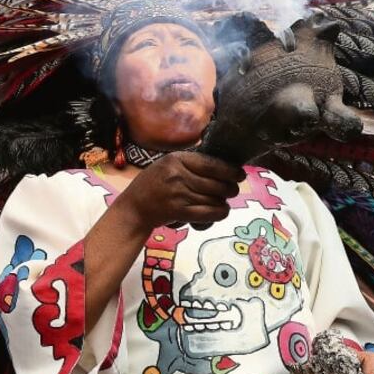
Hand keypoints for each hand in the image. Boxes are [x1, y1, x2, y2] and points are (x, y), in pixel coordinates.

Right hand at [118, 151, 244, 228]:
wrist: (134, 207)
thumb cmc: (154, 184)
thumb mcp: (168, 165)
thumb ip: (191, 164)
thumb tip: (224, 166)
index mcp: (176, 159)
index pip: (212, 164)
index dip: (230, 171)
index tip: (239, 175)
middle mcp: (178, 175)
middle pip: (218, 184)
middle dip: (230, 189)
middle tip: (231, 191)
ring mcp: (178, 194)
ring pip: (216, 199)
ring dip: (223, 202)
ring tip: (221, 202)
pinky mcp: (179, 212)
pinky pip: (211, 213)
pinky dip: (220, 213)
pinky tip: (219, 211)